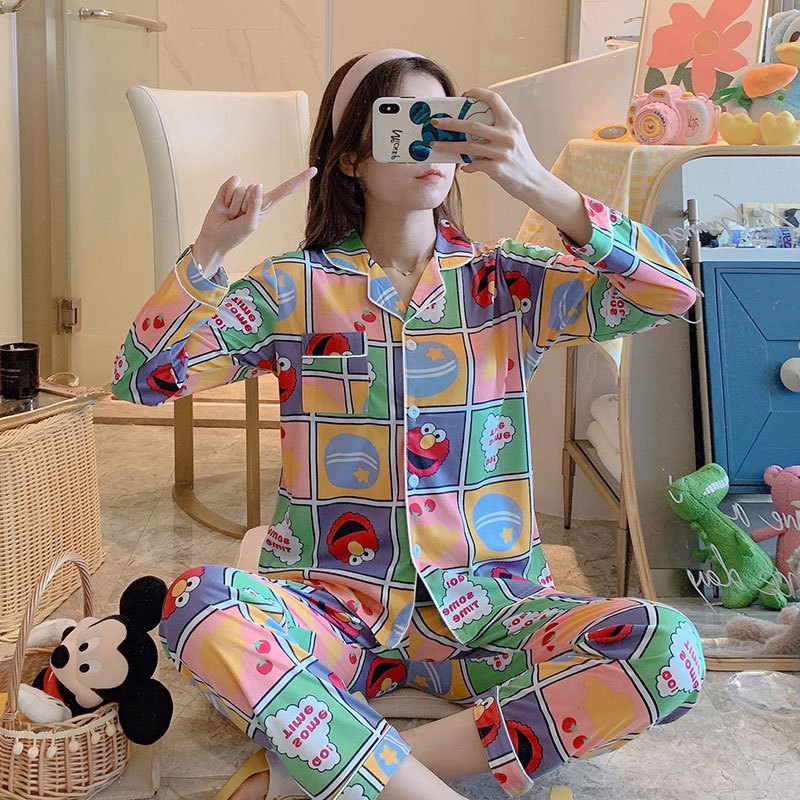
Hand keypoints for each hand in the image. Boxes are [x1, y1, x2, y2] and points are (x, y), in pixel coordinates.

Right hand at [193, 168, 316, 275]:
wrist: (215, 238)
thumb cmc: (235, 234)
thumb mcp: (250, 224)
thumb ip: (256, 206)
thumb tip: (258, 185)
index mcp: (266, 205)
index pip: (285, 190)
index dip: (299, 180)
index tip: (314, 170)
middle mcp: (256, 196)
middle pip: (255, 190)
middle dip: (245, 206)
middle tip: (238, 218)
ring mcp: (242, 192)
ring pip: (242, 189)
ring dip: (234, 205)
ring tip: (231, 215)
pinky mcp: (228, 188)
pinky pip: (232, 182)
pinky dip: (226, 194)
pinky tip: (224, 204)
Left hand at [429, 88, 547, 203]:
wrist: (533, 182)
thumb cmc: (521, 160)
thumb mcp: (514, 138)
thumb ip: (497, 130)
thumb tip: (469, 128)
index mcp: (511, 124)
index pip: (494, 100)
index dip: (478, 94)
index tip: (464, 95)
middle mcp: (507, 136)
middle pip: (472, 125)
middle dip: (450, 123)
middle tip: (436, 123)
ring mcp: (502, 153)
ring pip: (468, 146)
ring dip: (449, 146)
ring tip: (436, 145)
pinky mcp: (497, 169)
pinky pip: (474, 165)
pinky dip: (467, 166)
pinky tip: (464, 167)